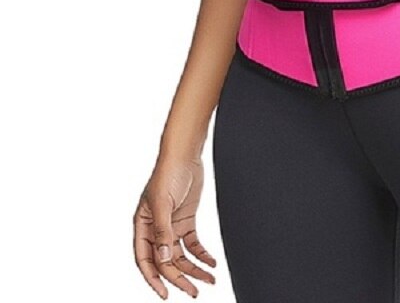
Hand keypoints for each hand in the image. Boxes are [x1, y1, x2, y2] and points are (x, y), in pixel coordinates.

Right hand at [133, 155, 217, 297]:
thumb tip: (164, 259)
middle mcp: (156, 229)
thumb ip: (163, 232)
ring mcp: (171, 225)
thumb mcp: (163, 204)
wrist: (184, 155)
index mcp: (143, 226)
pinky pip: (193, 243)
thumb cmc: (168, 173)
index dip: (154, 279)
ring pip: (181, 255)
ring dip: (194, 268)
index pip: (145, 260)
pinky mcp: (185, 220)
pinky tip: (211, 262)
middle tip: (193, 291)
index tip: (166, 294)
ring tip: (208, 279)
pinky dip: (201, 254)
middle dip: (180, 278)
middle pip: (166, 261)